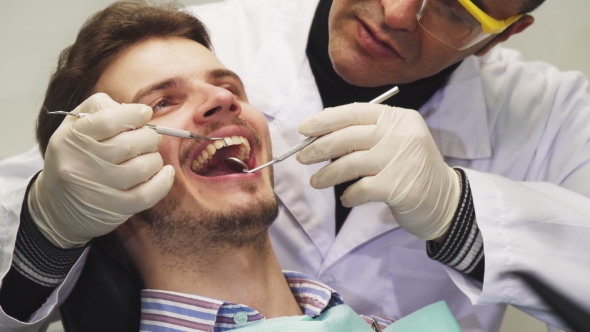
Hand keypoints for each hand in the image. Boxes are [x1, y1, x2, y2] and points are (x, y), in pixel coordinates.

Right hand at [29, 93, 174, 247]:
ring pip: (143, 166)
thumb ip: (101, 109)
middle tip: (149, 138)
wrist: (56, 208)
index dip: (134, 114)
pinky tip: (165, 173)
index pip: (109, 120)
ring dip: (155, 159)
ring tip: (150, 157)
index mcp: (71, 139)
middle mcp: (81, 164)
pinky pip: (148, 194)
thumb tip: (136, 110)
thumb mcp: (74, 127)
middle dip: (149, 137)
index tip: (144, 113)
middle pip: (131, 143)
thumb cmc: (75, 158)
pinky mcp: (114, 209)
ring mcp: (97, 189)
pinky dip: (163, 181)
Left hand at [297, 103, 459, 239]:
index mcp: (398, 118)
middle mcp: (402, 134)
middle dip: (318, 147)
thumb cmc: (410, 169)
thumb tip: (317, 137)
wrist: (446, 201)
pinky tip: (348, 198)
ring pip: (349, 163)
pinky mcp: (399, 186)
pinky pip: (360, 189)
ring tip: (316, 182)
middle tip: (302, 157)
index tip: (303, 129)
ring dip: (327, 175)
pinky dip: (349, 195)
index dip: (324, 120)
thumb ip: (365, 135)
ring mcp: (402, 159)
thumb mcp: (394, 142)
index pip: (354, 112)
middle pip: (347, 137)